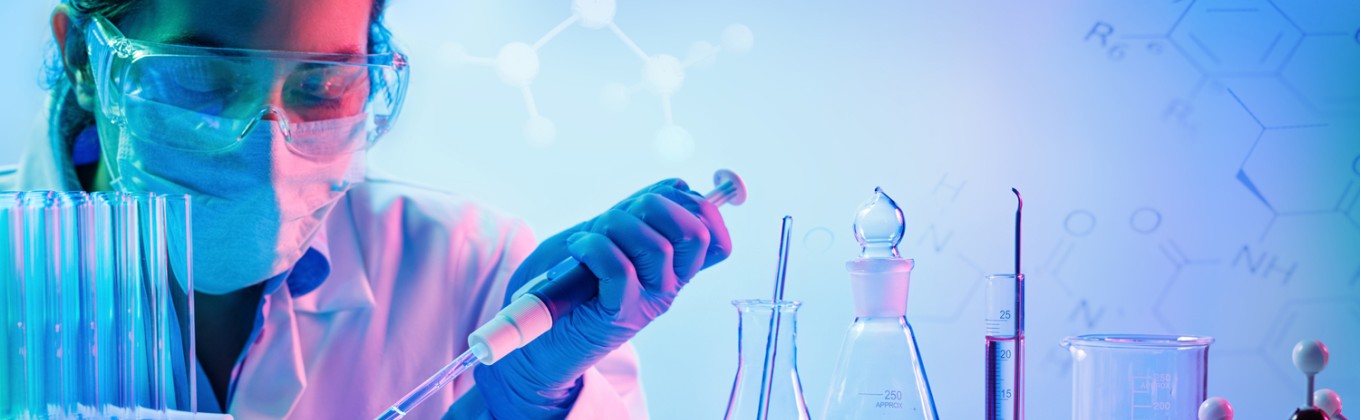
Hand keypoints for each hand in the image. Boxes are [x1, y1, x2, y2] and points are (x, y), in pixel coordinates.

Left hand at [474, 178, 730, 416]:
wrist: (535, 339)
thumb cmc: (567, 283)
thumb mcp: (608, 235)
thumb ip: (639, 213)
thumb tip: (678, 186)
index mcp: (672, 268)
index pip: (715, 237)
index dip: (702, 205)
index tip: (671, 193)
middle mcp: (668, 286)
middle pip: (695, 233)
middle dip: (657, 205)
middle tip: (621, 215)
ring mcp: (646, 302)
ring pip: (656, 246)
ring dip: (617, 224)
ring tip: (590, 236)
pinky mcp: (618, 314)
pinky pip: (620, 268)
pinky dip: (594, 247)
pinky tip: (577, 250)